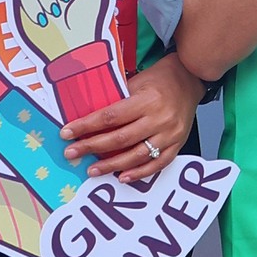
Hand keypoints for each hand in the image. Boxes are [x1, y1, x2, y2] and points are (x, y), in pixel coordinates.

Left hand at [63, 51, 202, 172]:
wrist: (189, 79)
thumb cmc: (159, 79)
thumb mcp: (136, 81)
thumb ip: (116, 101)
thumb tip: (88, 119)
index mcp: (147, 100)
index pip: (110, 117)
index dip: (86, 126)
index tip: (67, 132)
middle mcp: (159, 119)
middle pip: (120, 138)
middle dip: (92, 147)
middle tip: (72, 153)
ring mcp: (170, 134)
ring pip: (136, 155)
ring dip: (112, 165)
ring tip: (92, 170)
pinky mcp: (177, 144)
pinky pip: (156, 164)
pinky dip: (138, 173)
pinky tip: (122, 176)